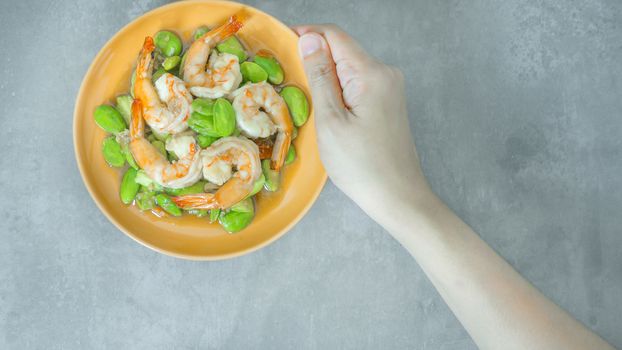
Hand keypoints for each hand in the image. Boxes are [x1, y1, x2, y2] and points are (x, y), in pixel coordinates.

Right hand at [293, 25, 432, 226]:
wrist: (397, 196)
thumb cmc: (361, 165)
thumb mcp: (331, 121)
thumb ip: (320, 76)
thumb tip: (309, 38)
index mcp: (371, 74)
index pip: (335, 35)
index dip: (306, 34)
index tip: (281, 43)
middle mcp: (385, 73)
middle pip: (343, 50)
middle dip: (315, 57)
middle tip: (288, 78)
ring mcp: (390, 88)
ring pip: (349, 68)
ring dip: (326, 76)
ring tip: (305, 99)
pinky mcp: (389, 102)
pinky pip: (358, 84)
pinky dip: (339, 90)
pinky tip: (327, 110)